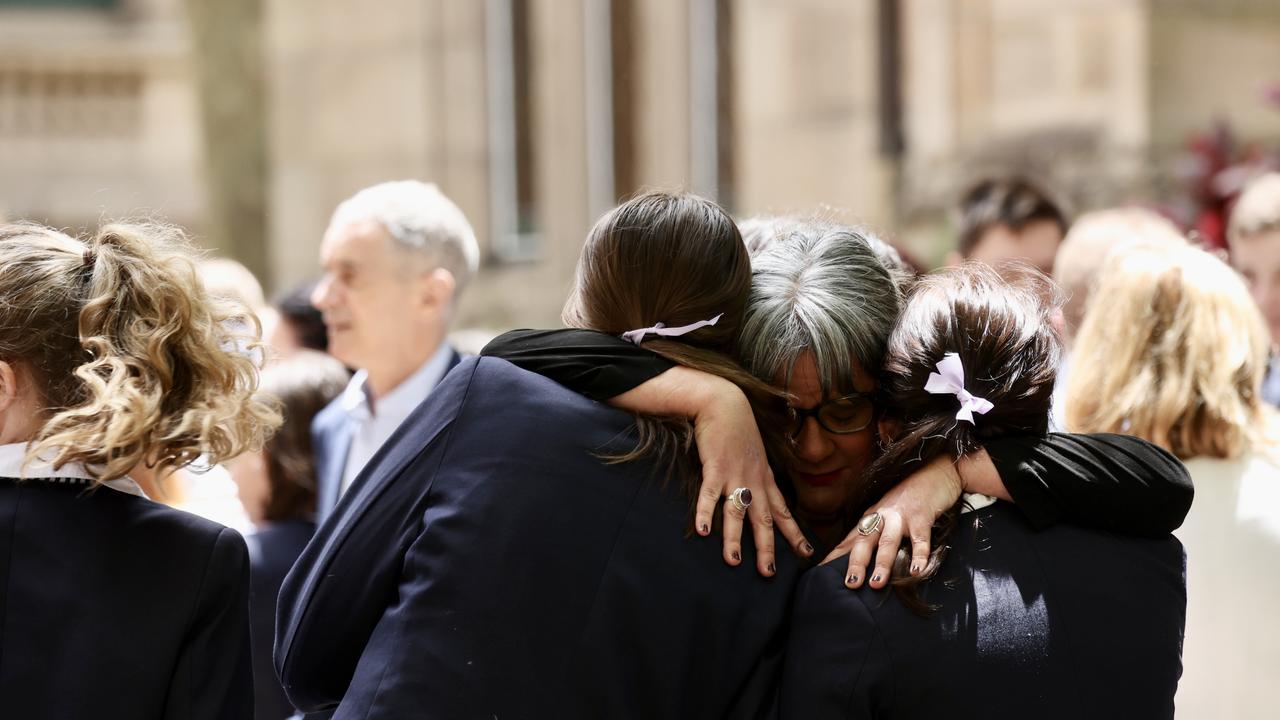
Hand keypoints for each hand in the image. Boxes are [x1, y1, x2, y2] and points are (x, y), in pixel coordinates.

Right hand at [690, 384, 813, 575]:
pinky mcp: (715, 468)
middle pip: (763, 520)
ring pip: (737, 512)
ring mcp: (735, 475)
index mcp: (765, 480)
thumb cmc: (738, 430)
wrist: (725, 403)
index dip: (794, 534)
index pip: (784, 512)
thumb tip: (756, 496)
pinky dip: (705, 513)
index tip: (806, 553)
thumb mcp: (756, 455)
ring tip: (734, 562)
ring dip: (735, 538)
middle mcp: (754, 481)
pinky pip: (709, 495)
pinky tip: (702, 532)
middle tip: (769, 573)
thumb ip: (756, 477)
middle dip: (767, 548)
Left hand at [821, 452, 962, 589]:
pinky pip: (920, 539)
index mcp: (871, 518)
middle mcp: (881, 517)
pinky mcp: (921, 517)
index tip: (820, 573)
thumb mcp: (887, 515)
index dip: (835, 556)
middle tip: (849, 585)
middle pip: (864, 541)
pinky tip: (917, 571)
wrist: (934, 472)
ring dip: (882, 562)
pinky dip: (919, 555)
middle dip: (855, 563)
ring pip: (888, 541)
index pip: (849, 540)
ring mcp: (900, 517)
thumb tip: (862, 562)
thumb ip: (876, 536)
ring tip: (876, 584)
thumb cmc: (909, 498)